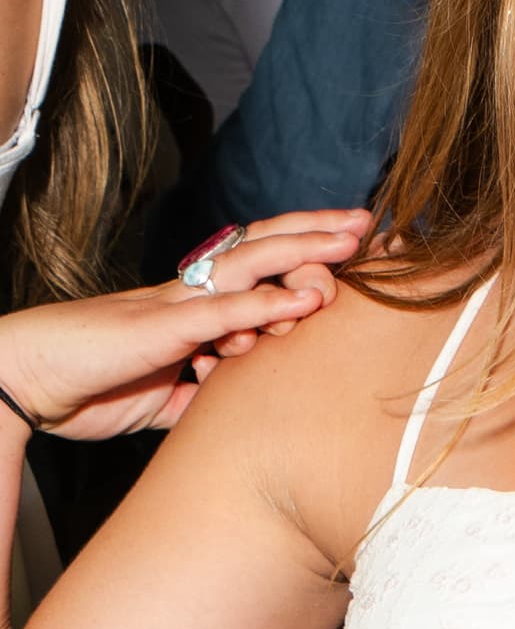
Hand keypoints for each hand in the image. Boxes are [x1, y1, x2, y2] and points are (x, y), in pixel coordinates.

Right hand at [0, 209, 367, 435]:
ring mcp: (175, 306)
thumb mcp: (163, 401)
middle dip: (315, 232)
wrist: (21, 384)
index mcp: (190, 308)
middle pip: (261, 248)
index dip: (300, 252)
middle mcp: (187, 296)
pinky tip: (306, 299)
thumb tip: (238, 406)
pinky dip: (267, 303)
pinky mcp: (159, 329)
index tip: (349, 247)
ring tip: (351, 239)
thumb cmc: (86, 386)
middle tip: (367, 221)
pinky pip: (222, 311)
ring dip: (304, 249)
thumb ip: (204, 395)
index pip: (255, 267)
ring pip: (249, 264)